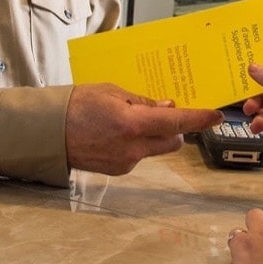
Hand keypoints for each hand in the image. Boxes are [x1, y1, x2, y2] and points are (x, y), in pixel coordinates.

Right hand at [65, 84, 222, 174]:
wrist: (47, 133)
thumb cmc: (76, 105)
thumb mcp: (112, 92)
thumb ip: (142, 102)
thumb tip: (167, 108)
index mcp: (132, 124)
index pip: (176, 123)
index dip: (199, 119)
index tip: (215, 115)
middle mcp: (133, 147)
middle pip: (172, 140)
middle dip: (175, 128)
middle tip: (165, 111)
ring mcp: (126, 162)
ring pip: (156, 149)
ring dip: (156, 135)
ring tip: (133, 119)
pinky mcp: (118, 170)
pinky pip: (140, 155)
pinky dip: (138, 144)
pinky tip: (119, 133)